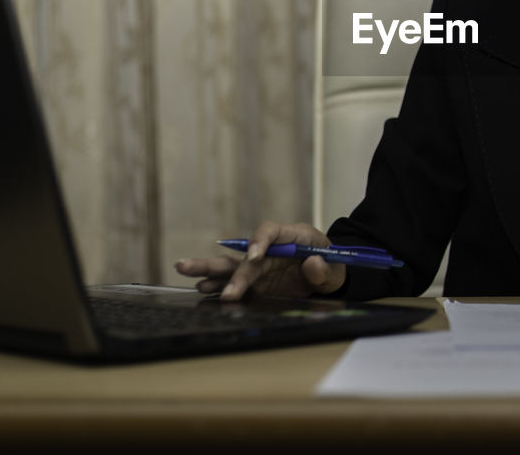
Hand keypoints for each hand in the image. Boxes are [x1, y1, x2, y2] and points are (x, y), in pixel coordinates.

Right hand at [174, 221, 346, 300]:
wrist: (332, 275)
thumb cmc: (334, 265)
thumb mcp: (337, 267)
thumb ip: (324, 268)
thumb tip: (312, 264)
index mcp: (292, 236)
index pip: (270, 230)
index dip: (259, 241)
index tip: (253, 258)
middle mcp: (271, 249)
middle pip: (241, 251)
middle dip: (218, 262)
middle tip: (193, 270)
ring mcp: (261, 266)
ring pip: (231, 266)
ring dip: (208, 271)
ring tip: (182, 271)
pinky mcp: (257, 282)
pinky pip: (236, 283)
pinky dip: (219, 286)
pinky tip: (202, 289)